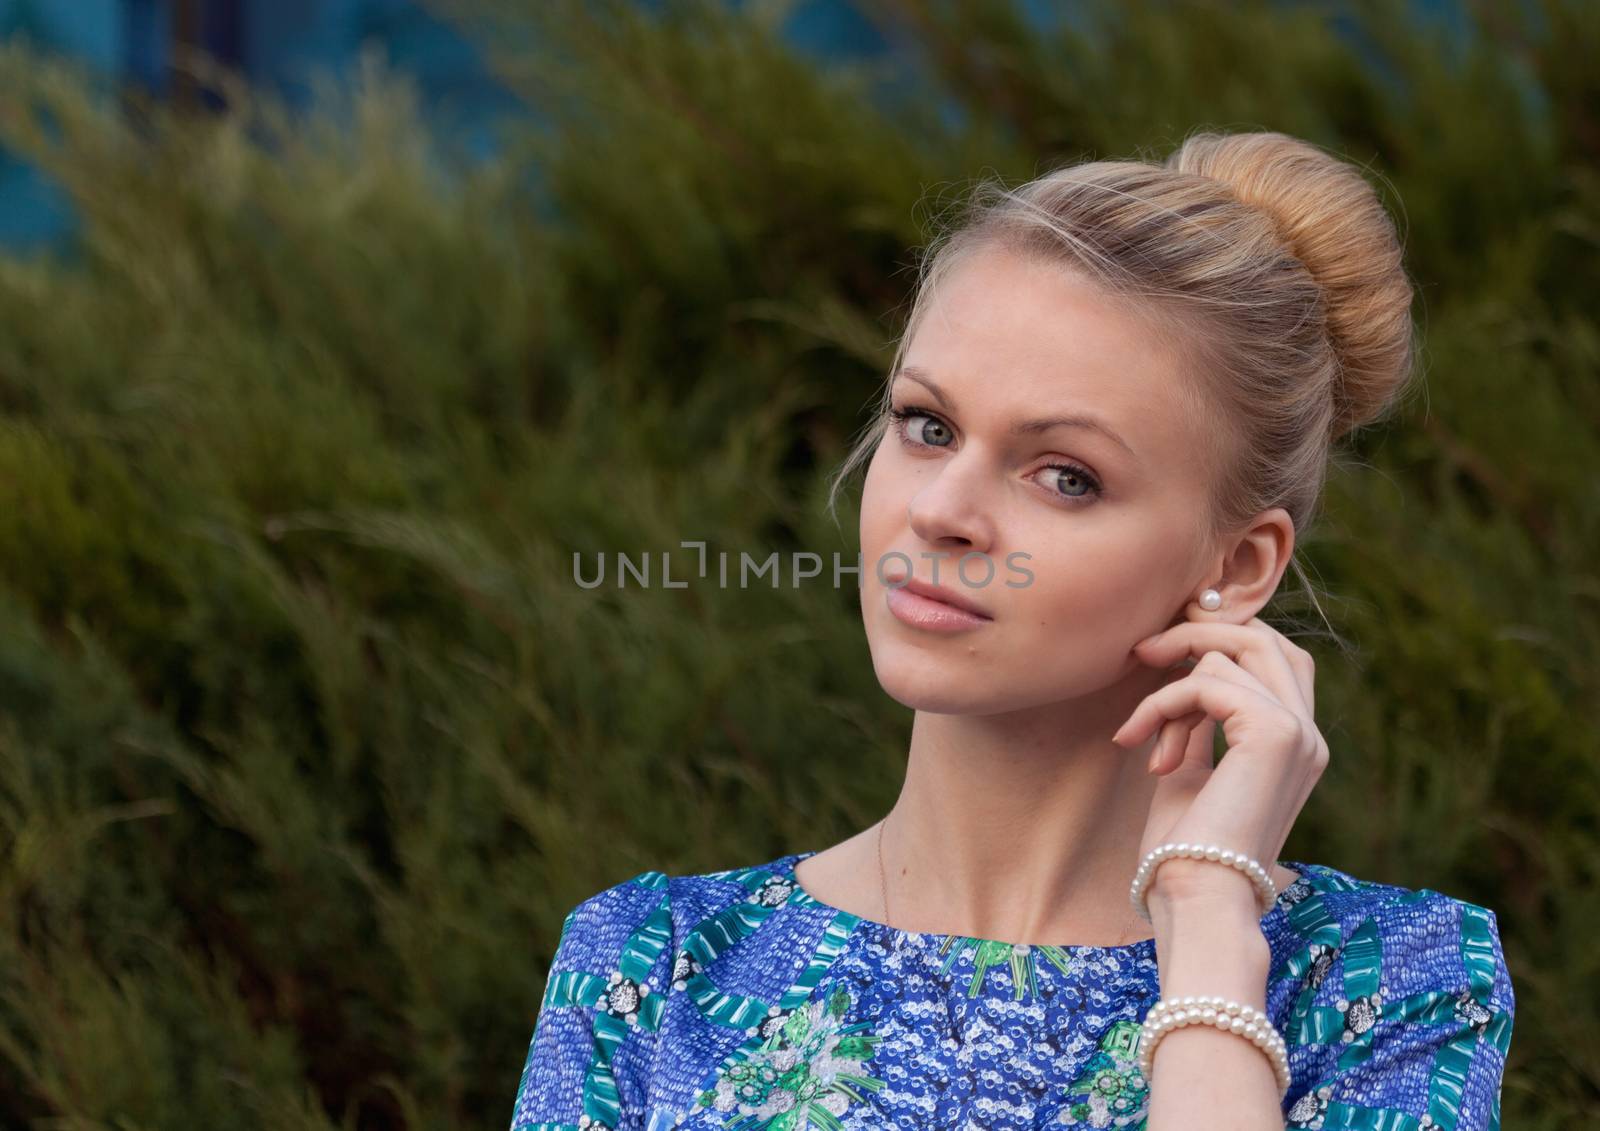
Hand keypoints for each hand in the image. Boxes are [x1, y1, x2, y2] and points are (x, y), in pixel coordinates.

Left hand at [1111, 616, 1328, 909]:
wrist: (1198, 899)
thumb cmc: (1185, 849)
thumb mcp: (1192, 770)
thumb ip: (1200, 722)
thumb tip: (1183, 672)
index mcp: (1299, 745)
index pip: (1278, 658)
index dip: (1224, 638)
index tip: (1165, 650)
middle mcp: (1310, 735)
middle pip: (1263, 639)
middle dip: (1196, 634)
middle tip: (1143, 651)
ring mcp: (1299, 732)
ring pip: (1229, 655)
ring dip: (1168, 690)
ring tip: (1143, 738)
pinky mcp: (1273, 733)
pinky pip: (1205, 682)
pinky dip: (1161, 705)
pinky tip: (1136, 742)